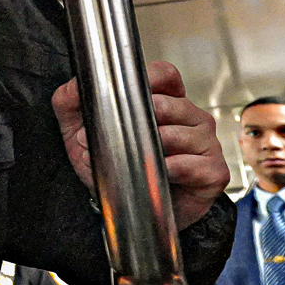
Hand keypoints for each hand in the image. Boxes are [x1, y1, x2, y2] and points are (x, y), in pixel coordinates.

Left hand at [52, 61, 228, 228]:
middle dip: (133, 121)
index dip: (149, 80)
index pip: (166, 75)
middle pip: (171, 104)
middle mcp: (191, 118)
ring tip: (130, 161)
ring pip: (180, 134)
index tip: (125, 94)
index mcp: (166, 101)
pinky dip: (171, 169)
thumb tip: (75, 88)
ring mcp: (206, 143)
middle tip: (112, 139)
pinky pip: (192, 164)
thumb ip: (71, 102)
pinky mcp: (212, 171)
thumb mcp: (80, 130)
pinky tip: (159, 173)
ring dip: (146, 149)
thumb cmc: (114, 165)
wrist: (129, 209)